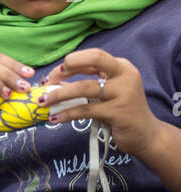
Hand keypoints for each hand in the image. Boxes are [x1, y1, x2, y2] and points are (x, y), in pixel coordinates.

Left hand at [38, 48, 159, 157]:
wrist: (147, 136)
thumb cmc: (122, 111)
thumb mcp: (108, 91)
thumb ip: (88, 82)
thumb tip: (55, 81)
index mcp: (121, 66)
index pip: (93, 56)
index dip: (71, 62)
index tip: (54, 74)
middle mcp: (124, 75)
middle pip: (94, 59)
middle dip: (68, 66)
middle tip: (49, 81)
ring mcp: (123, 93)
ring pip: (84, 87)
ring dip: (59, 94)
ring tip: (44, 102)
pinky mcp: (118, 112)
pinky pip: (86, 110)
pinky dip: (67, 113)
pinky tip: (56, 117)